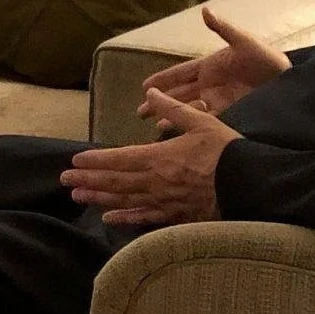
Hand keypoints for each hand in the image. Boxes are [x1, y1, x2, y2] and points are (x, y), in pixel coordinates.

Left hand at [63, 90, 238, 227]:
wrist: (249, 184)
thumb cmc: (227, 151)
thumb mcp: (201, 122)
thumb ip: (173, 109)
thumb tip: (150, 94)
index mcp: (159, 157)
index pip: (118, 159)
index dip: (95, 161)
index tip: (75, 162)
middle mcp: (155, 181)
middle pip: (114, 182)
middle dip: (88, 180)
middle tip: (65, 181)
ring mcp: (163, 201)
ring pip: (124, 200)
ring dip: (99, 198)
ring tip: (78, 197)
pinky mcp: (175, 216)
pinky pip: (145, 219)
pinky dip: (125, 219)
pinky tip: (109, 219)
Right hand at [140, 8, 288, 125]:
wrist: (290, 85)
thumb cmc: (268, 60)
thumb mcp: (246, 42)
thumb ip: (224, 29)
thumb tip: (205, 10)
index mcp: (211, 66)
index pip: (180, 73)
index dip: (163, 78)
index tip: (143, 85)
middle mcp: (210, 84)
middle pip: (179, 94)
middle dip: (159, 101)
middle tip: (139, 112)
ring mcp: (218, 100)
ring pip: (188, 109)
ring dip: (170, 116)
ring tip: (152, 125)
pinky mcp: (228, 114)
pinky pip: (203, 120)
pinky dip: (189, 125)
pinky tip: (176, 133)